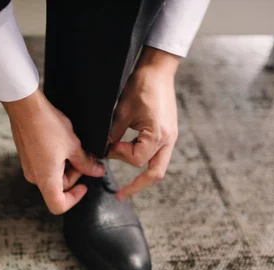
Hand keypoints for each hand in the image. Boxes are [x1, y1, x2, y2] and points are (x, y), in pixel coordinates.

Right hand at [2, 89, 104, 213]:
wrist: (26, 108)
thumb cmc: (48, 126)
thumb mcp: (74, 146)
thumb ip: (86, 163)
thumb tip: (97, 172)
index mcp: (46, 179)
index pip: (58, 205)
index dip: (75, 199)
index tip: (85, 185)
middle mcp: (35, 177)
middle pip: (58, 189)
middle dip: (74, 176)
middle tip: (84, 158)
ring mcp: (29, 167)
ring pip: (52, 177)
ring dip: (66, 167)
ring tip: (73, 147)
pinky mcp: (27, 157)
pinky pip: (44, 167)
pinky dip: (56, 161)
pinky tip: (63, 144)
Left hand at [108, 47, 180, 200]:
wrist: (158, 69)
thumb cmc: (141, 86)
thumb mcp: (122, 112)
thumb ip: (113, 135)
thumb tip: (103, 152)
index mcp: (158, 135)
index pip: (137, 159)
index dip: (120, 155)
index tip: (109, 146)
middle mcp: (168, 139)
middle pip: (155, 173)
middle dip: (137, 185)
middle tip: (120, 195)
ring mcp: (170, 137)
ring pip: (157, 166)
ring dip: (140, 171)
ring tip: (125, 179)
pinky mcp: (167, 133)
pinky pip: (157, 154)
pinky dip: (144, 159)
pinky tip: (130, 157)